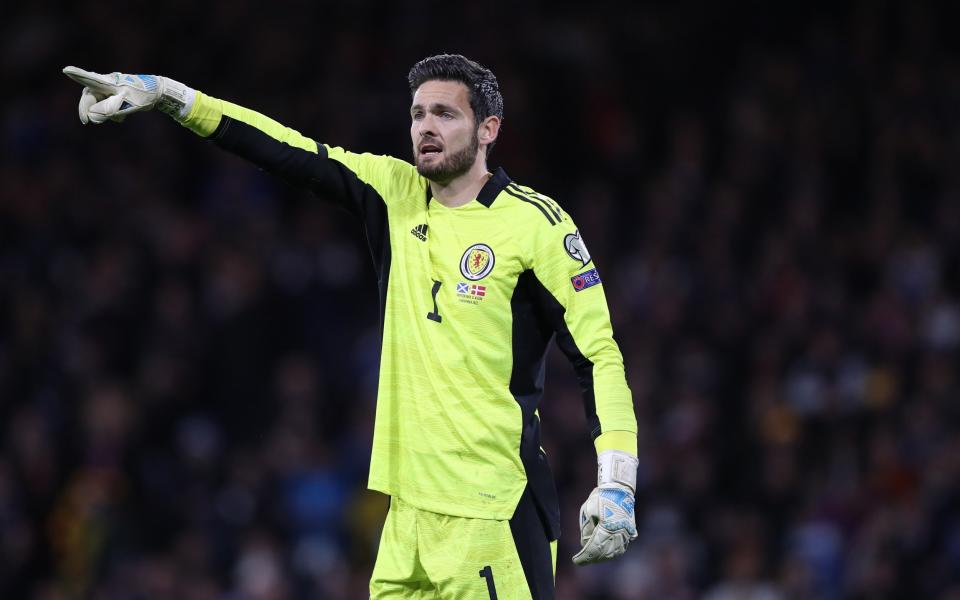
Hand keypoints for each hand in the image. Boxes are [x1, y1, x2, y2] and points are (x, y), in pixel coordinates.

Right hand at [63, 66, 190, 123]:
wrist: (156, 93)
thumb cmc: (140, 96)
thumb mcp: (125, 104)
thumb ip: (107, 110)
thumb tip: (92, 116)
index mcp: (107, 82)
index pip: (89, 79)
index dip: (77, 75)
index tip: (66, 70)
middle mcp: (105, 84)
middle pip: (89, 98)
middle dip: (89, 110)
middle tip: (86, 122)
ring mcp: (109, 89)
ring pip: (98, 104)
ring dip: (103, 114)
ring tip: (118, 118)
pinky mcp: (114, 95)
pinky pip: (107, 106)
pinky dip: (112, 114)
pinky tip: (121, 118)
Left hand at [572, 450, 638, 565]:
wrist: (618, 489)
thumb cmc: (600, 498)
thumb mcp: (587, 512)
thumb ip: (586, 530)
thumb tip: (586, 544)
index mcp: (607, 528)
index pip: (593, 548)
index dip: (584, 557)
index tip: (576, 561)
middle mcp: (618, 533)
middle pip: (605, 553)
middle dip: (593, 558)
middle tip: (583, 559)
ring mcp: (626, 532)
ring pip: (615, 552)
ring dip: (604, 556)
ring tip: (594, 557)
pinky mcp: (630, 530)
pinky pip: (623, 546)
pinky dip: (614, 551)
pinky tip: (607, 552)